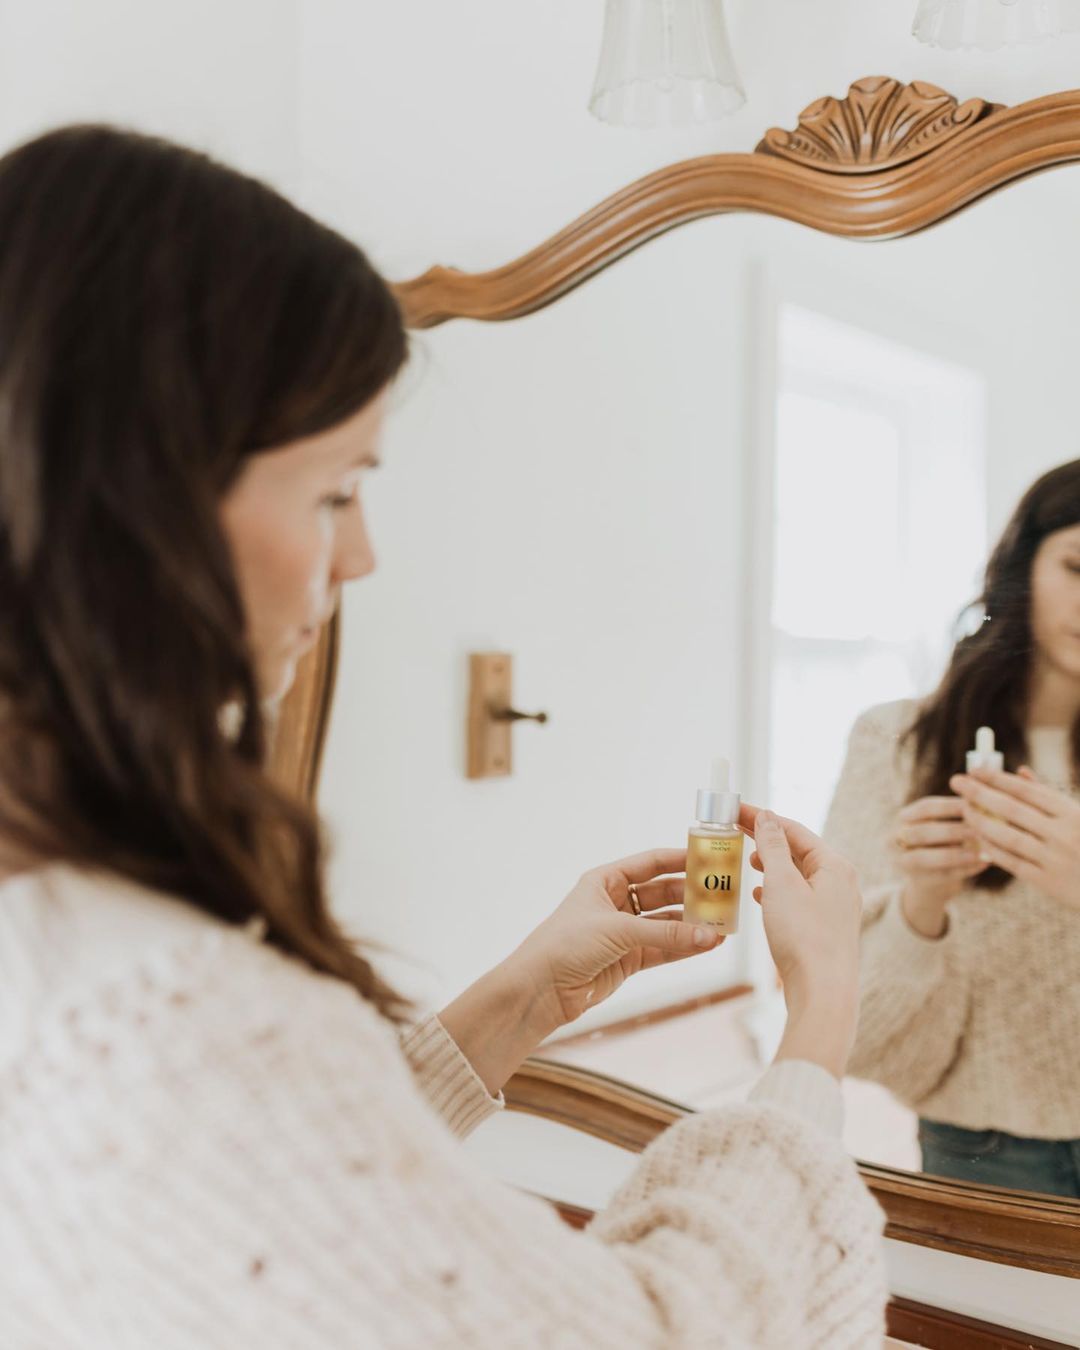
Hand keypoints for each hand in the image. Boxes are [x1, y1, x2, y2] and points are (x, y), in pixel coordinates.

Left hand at [508, 847, 721, 1030]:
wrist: (540, 989)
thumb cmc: (566, 945)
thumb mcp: (618, 930)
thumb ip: (665, 933)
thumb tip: (709, 936)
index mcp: (605, 881)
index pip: (650, 863)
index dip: (679, 860)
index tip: (710, 858)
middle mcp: (615, 903)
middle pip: (663, 894)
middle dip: (692, 896)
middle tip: (723, 897)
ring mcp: (622, 932)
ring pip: (665, 924)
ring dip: (691, 925)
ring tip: (722, 925)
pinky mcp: (627, 959)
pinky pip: (662, 949)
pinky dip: (683, 948)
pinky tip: (707, 945)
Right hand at [740, 805, 861, 1076]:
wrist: (822, 994)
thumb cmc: (804, 938)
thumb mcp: (781, 883)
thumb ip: (773, 847)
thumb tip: (767, 817)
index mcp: (835, 865)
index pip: (793, 829)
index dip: (761, 818)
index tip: (734, 810)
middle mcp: (840, 883)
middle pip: (798, 850)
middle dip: (765, 841)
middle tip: (734, 833)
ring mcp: (835, 907)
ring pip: (798, 875)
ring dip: (771, 865)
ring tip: (748, 862)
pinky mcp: (825, 929)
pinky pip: (799, 898)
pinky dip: (777, 891)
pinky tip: (760, 896)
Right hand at [892, 795, 986, 935]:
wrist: (931, 878)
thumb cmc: (945, 841)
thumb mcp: (946, 824)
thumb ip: (961, 814)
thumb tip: (987, 805)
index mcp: (903, 818)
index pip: (925, 808)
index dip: (951, 806)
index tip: (978, 804)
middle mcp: (895, 839)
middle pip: (923, 832)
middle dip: (955, 830)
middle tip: (983, 829)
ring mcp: (902, 862)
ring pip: (929, 857)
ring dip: (959, 853)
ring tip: (987, 850)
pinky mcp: (918, 882)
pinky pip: (942, 875)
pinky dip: (966, 869)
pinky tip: (985, 863)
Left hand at [950, 765, 1079, 910]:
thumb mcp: (1078, 816)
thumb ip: (1050, 796)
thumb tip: (1020, 771)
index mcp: (1073, 813)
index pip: (1027, 791)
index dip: (998, 779)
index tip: (975, 770)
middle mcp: (1065, 834)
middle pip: (1012, 809)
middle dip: (980, 793)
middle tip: (956, 781)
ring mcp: (1056, 859)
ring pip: (1008, 837)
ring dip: (981, 822)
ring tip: (964, 809)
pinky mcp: (1049, 883)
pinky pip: (1012, 863)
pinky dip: (993, 850)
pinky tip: (977, 840)